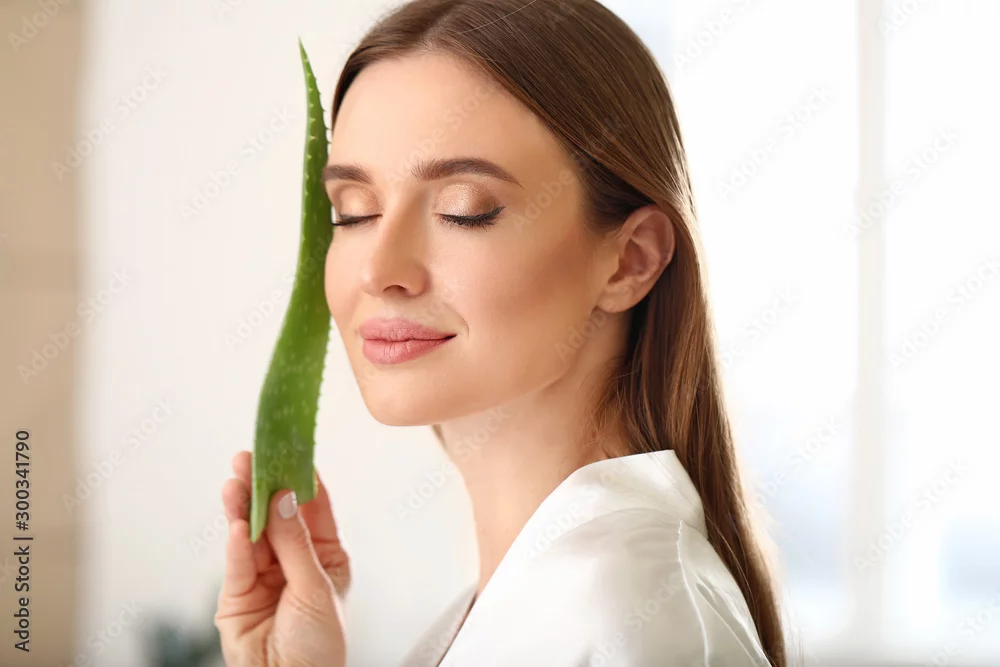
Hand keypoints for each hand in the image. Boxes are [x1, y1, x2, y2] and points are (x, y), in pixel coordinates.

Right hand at [214, 451, 350, 666]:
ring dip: (243, 505)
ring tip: (236, 478)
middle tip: (251, 456)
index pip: (313, 507)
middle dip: (264, 484)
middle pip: (276, 514)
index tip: (291, 448)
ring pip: (252, 532)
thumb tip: (285, 498)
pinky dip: (236, 542)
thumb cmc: (319, 645)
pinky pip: (237, 562)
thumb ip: (295, 544)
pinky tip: (237, 523)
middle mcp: (294, 560)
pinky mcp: (237, 594)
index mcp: (325, 555)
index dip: (302, 478)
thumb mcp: (317, 587)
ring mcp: (264, 575)